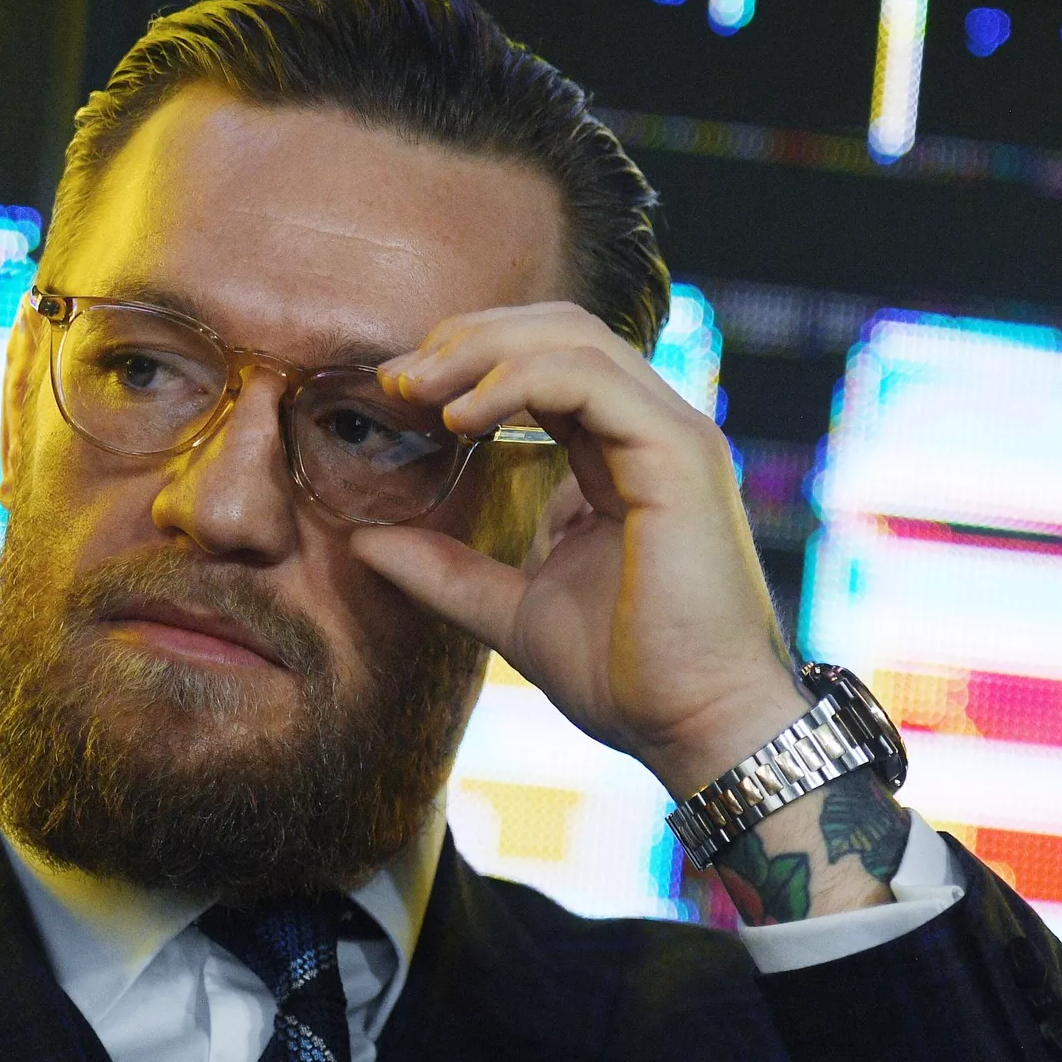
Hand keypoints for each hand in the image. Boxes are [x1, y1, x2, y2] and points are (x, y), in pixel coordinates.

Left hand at [358, 302, 806, 796]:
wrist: (696, 731)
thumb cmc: (628, 677)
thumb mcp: (510, 610)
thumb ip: (445, 570)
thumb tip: (365, 542)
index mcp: (621, 454)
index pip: (546, 364)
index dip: (468, 363)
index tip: (396, 394)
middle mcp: (653, 430)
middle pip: (558, 331)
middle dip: (467, 340)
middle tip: (395, 380)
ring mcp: (673, 435)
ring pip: (572, 339)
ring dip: (480, 351)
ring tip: (413, 390)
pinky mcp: (679, 456)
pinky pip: (589, 380)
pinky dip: (516, 380)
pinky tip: (462, 417)